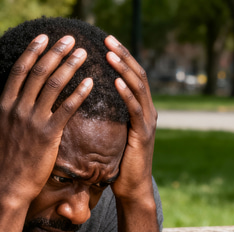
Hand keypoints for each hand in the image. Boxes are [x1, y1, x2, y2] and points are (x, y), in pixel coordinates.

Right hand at [0, 35, 92, 203]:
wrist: (7, 188)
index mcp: (4, 106)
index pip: (19, 71)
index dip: (33, 52)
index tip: (44, 38)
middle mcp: (18, 110)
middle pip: (39, 73)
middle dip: (56, 52)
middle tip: (70, 40)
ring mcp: (33, 122)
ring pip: (54, 86)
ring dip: (70, 66)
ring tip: (83, 54)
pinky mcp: (49, 136)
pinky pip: (67, 110)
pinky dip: (79, 94)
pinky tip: (90, 83)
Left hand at [104, 35, 157, 203]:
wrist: (132, 189)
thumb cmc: (117, 164)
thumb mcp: (110, 134)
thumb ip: (106, 116)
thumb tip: (85, 101)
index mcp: (140, 109)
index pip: (131, 75)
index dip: (121, 57)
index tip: (105, 41)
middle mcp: (148, 111)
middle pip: (137, 74)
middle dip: (123, 55)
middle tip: (107, 39)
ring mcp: (148, 121)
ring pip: (138, 87)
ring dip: (124, 69)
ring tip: (110, 54)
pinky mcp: (144, 134)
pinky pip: (135, 109)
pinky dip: (127, 93)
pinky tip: (117, 81)